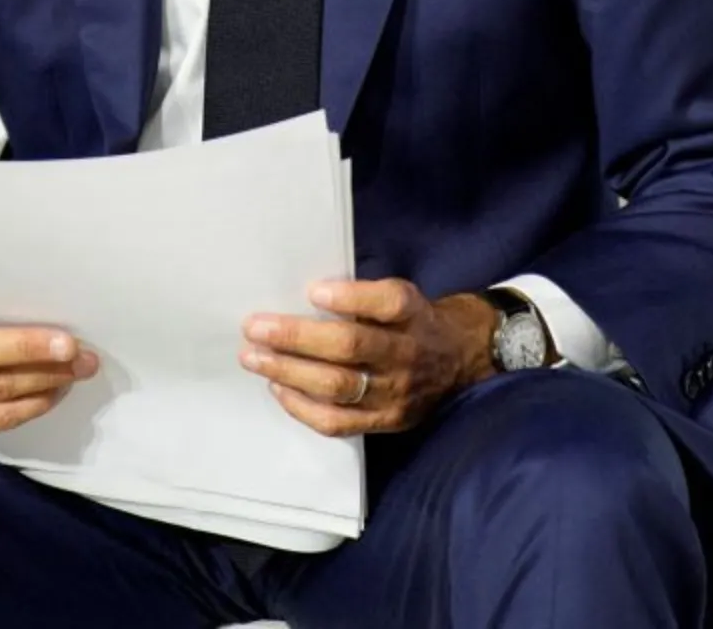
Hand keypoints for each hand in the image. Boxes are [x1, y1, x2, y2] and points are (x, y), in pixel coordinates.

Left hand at [242, 280, 499, 436]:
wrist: (458, 358)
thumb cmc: (412, 321)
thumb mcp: (401, 295)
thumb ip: (363, 298)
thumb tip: (301, 299)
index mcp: (411, 313)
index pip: (385, 303)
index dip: (349, 297)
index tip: (313, 290)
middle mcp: (406, 352)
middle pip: (350, 346)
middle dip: (296, 337)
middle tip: (255, 328)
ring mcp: (396, 392)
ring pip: (338, 386)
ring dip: (289, 372)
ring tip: (254, 358)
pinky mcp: (386, 421)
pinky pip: (338, 422)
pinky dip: (302, 407)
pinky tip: (278, 388)